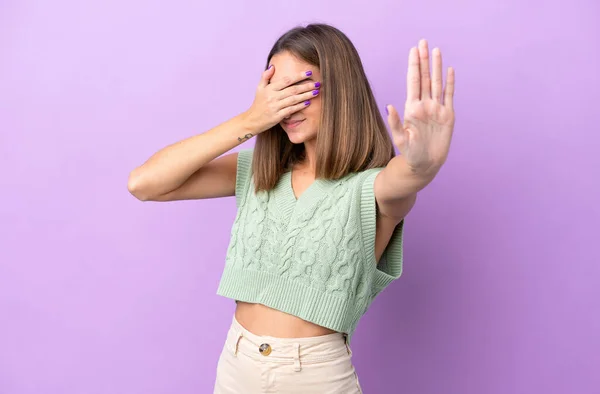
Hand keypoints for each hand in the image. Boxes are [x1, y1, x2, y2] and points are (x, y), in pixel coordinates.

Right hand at [243, 66, 320, 133]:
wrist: (252, 121)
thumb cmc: (258, 104)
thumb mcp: (259, 89)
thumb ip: (265, 77)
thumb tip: (273, 66)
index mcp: (269, 89)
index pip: (287, 80)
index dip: (299, 76)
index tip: (309, 72)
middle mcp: (273, 97)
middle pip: (293, 89)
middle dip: (306, 85)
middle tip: (317, 83)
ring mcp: (275, 107)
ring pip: (293, 99)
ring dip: (306, 95)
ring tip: (316, 92)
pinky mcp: (277, 116)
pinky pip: (291, 110)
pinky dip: (299, 106)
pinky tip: (307, 103)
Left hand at [386, 39, 455, 175]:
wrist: (425, 165)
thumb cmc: (410, 154)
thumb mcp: (400, 139)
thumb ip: (395, 123)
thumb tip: (388, 106)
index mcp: (412, 108)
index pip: (413, 82)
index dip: (414, 65)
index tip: (413, 50)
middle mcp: (425, 105)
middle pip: (425, 78)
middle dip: (424, 60)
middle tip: (423, 41)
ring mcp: (437, 109)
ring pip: (437, 83)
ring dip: (437, 67)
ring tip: (437, 50)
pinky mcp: (448, 116)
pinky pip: (449, 96)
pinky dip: (450, 83)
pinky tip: (449, 70)